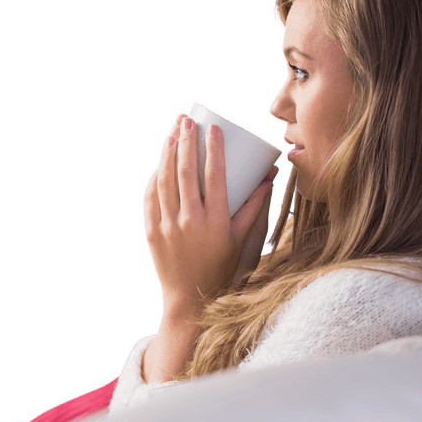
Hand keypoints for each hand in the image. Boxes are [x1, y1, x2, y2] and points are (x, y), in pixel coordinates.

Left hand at [143, 113, 278, 317]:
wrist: (192, 300)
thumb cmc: (224, 269)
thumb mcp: (243, 240)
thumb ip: (256, 207)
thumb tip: (270, 176)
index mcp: (216, 223)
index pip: (214, 176)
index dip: (213, 149)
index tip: (213, 129)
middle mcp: (190, 222)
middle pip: (185, 172)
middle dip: (185, 142)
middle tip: (187, 121)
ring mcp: (168, 227)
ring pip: (164, 181)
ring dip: (167, 153)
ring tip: (172, 133)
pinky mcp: (153, 232)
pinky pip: (151, 198)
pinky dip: (155, 177)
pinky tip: (160, 163)